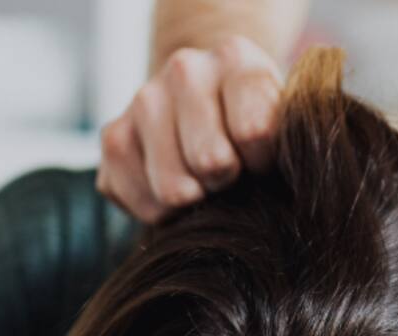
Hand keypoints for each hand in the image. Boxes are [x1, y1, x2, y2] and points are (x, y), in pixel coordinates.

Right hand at [97, 36, 283, 222]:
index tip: (262, 160)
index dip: (262, 163)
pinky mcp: (113, 137)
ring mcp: (142, 100)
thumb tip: (272, 183)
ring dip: (194, 200)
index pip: (253, 132)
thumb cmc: (258, 125)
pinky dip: (164, 213)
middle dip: (226, 182)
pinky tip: (178, 188)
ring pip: (173, 189)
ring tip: (205, 183)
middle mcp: (184, 70)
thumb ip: (284, 144)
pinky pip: (142, 202)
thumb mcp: (284, 125)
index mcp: (235, 59)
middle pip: (210, 162)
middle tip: (231, 174)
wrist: (213, 109)